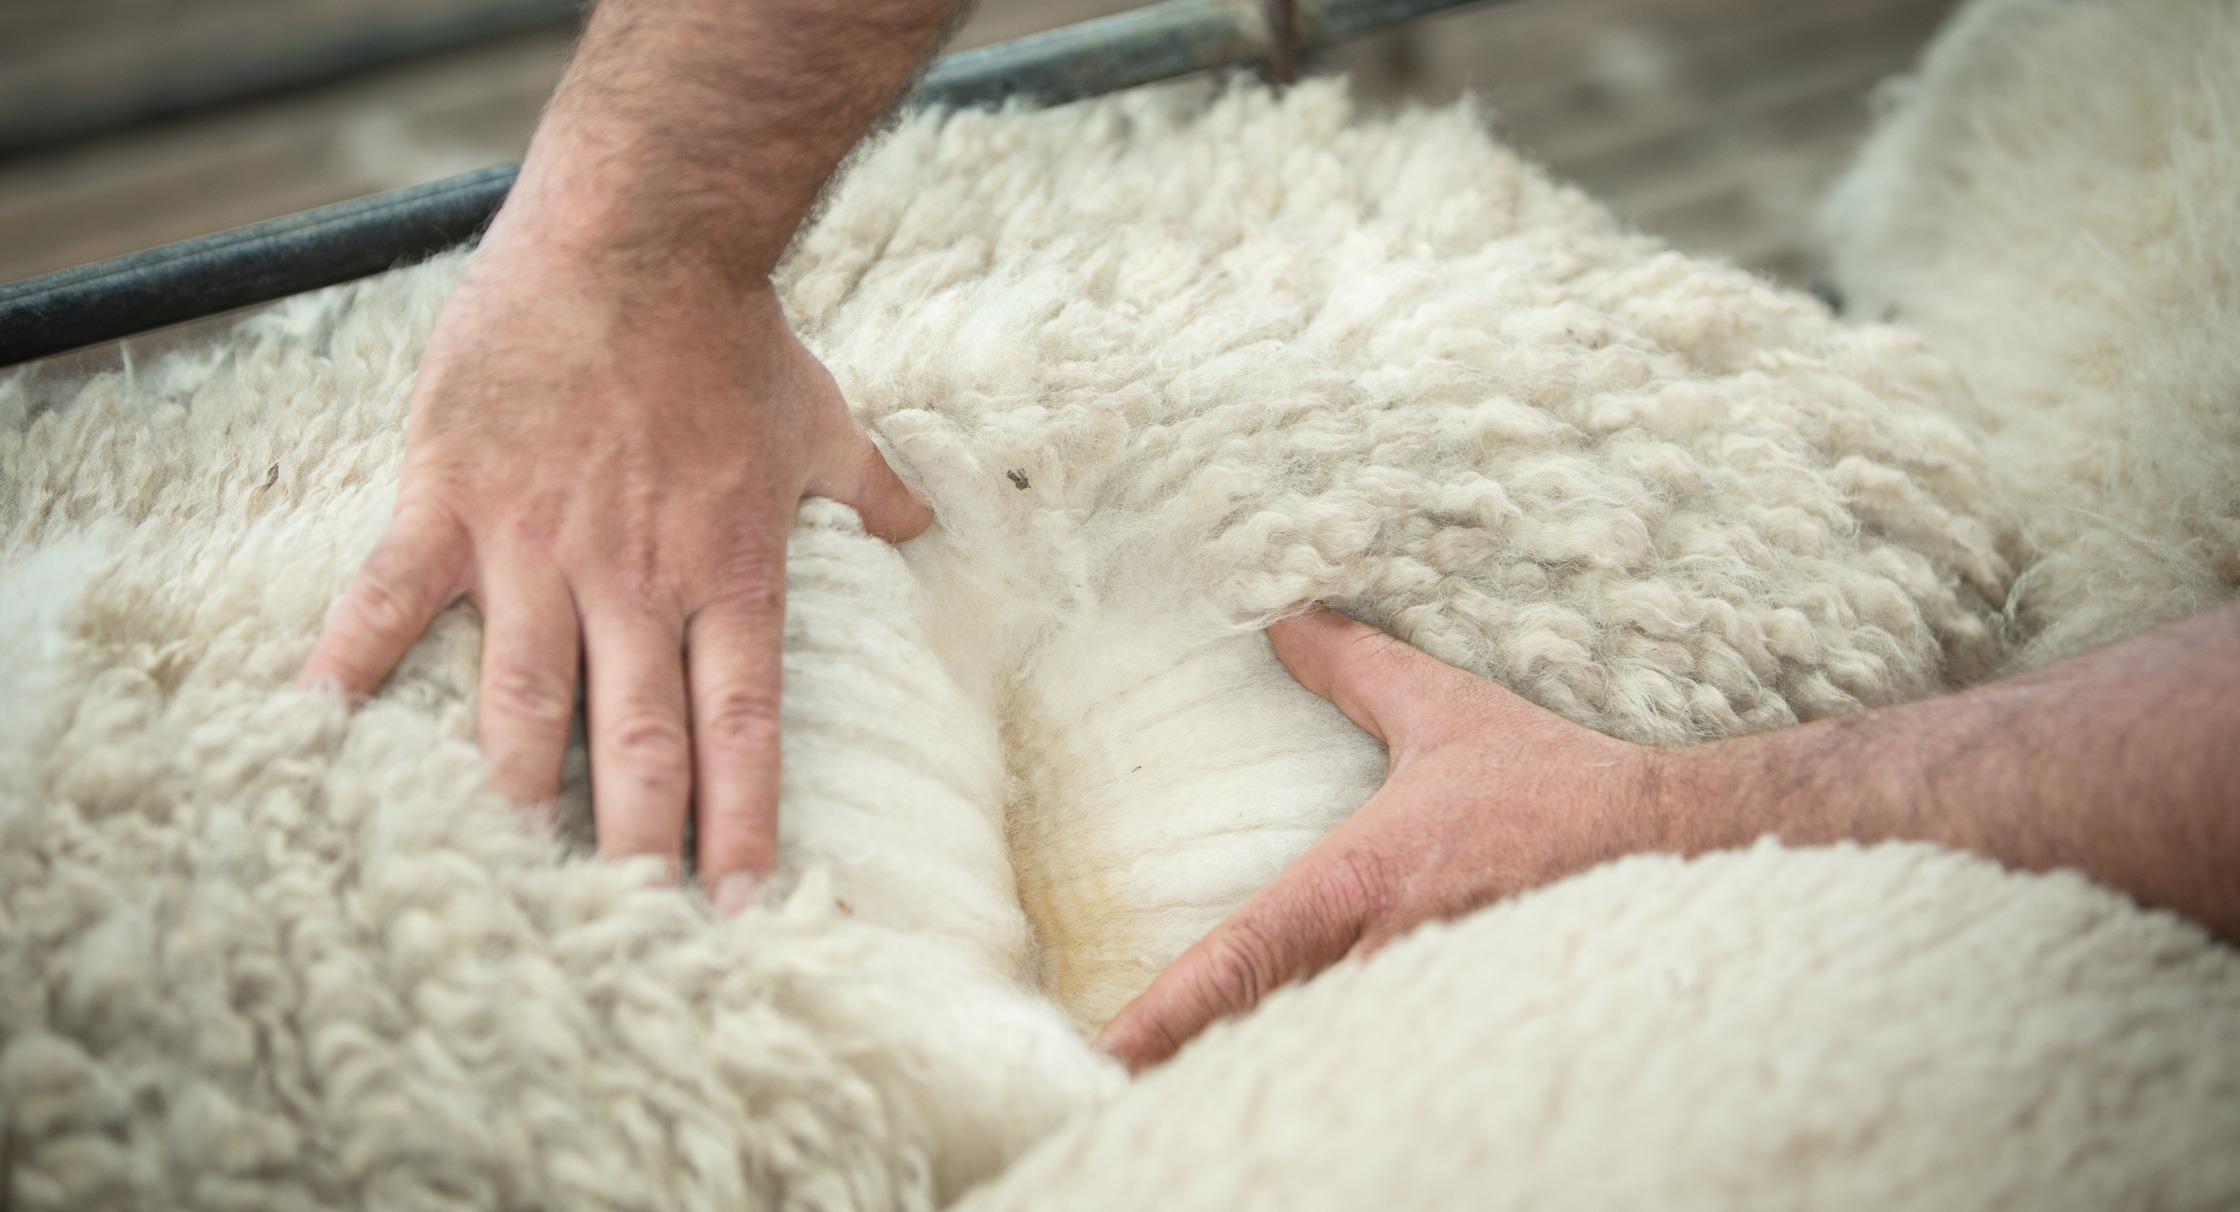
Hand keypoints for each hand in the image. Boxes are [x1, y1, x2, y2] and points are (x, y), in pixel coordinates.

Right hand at [298, 218, 931, 910]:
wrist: (638, 233)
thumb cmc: (730, 331)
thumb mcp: (822, 416)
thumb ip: (869, 488)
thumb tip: (925, 521)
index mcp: (729, 574)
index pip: (741, 731)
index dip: (738, 828)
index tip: (734, 910)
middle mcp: (636, 582)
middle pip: (637, 746)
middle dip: (634, 850)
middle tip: (627, 935)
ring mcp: (537, 547)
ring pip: (523, 702)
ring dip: (514, 798)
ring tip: (503, 881)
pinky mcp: (452, 500)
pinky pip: (393, 599)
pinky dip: (355, 663)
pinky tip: (321, 733)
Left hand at [1095, 608, 1670, 1069]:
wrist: (1676, 840)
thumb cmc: (1551, 780)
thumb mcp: (1445, 711)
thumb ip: (1353, 666)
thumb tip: (1281, 614)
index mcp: (1364, 883)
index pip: (1242, 957)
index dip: (1166, 1011)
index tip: (1102, 1057)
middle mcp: (1388, 954)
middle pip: (1267, 1034)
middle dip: (1198, 1068)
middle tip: (1120, 1097)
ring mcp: (1433, 1001)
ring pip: (1328, 1059)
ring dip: (1267, 1078)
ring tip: (1190, 1115)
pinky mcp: (1476, 1028)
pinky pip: (1390, 1064)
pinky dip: (1343, 1082)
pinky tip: (1303, 1109)